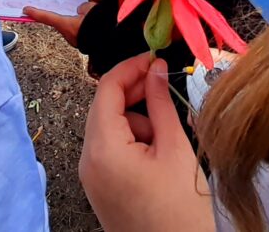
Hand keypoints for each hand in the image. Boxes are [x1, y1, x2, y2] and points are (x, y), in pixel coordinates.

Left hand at [23, 0, 94, 46]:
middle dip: (70, 15)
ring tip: (95, 18)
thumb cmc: (101, 25)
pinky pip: (82, 32)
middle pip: (63, 21)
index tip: (25, 10)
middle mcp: (69, 35)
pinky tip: (96, 25)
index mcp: (68, 25)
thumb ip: (82, 8)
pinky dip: (87, 27)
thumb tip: (80, 11)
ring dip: (81, 21)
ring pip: (74, 26)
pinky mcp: (84, 44)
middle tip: (83, 13)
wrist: (115, 42)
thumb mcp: (91, 9)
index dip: (36, 13)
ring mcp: (77, 41)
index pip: (48, 17)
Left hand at [80, 55, 214, 231]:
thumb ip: (161, 103)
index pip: (106, 88)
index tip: (155, 58)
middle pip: (104, 106)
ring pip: (110, 127)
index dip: (131, 67)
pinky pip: (111, 148)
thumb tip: (155, 69)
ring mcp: (91, 176)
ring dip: (137, 119)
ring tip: (168, 139)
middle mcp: (88, 160)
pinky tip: (159, 152)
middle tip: (165, 86)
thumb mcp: (175, 149)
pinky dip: (133, 139)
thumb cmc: (181, 211)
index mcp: (102, 148)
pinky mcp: (100, 187)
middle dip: (134, 93)